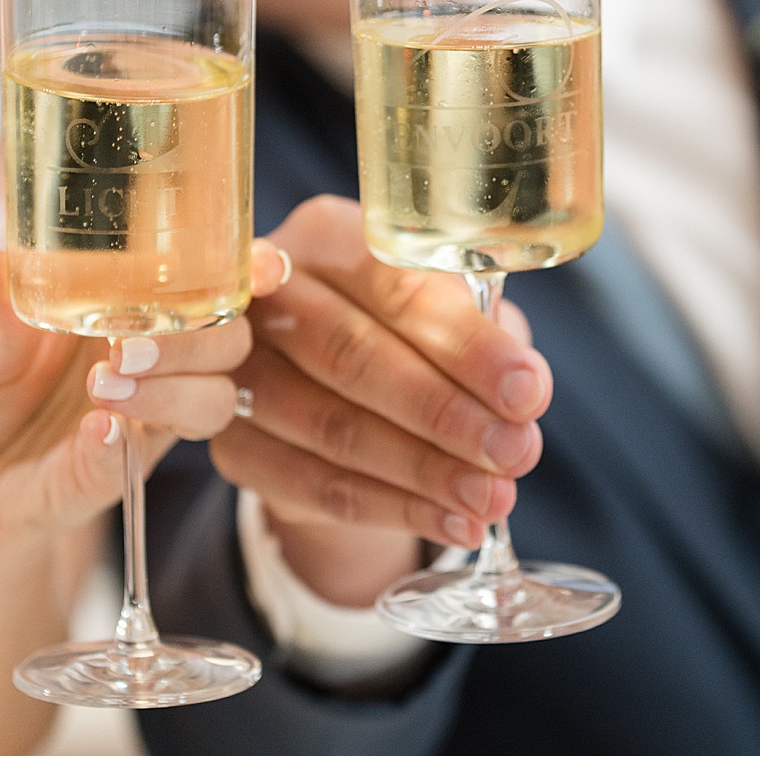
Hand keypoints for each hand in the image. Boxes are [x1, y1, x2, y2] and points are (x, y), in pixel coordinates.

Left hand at [0, 240, 291, 545]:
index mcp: (134, 306)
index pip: (215, 282)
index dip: (256, 271)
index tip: (266, 266)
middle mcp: (158, 358)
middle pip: (232, 339)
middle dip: (201, 338)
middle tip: (129, 345)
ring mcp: (148, 416)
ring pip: (214, 400)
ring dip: (172, 391)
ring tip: (104, 386)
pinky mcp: (120, 471)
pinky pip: (146, 455)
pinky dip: (124, 441)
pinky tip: (93, 428)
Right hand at [209, 196, 551, 606]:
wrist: (334, 386)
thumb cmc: (407, 332)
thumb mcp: (447, 314)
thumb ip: (483, 337)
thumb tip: (523, 392)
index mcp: (325, 236)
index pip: (396, 287)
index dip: (465, 345)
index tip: (528, 392)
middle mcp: (265, 294)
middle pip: (352, 356)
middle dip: (444, 413)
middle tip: (515, 454)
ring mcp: (235, 372)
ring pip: (332, 427)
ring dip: (423, 471)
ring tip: (491, 498)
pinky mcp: (232, 445)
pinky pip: (315, 485)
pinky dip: (392, 510)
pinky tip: (452, 523)